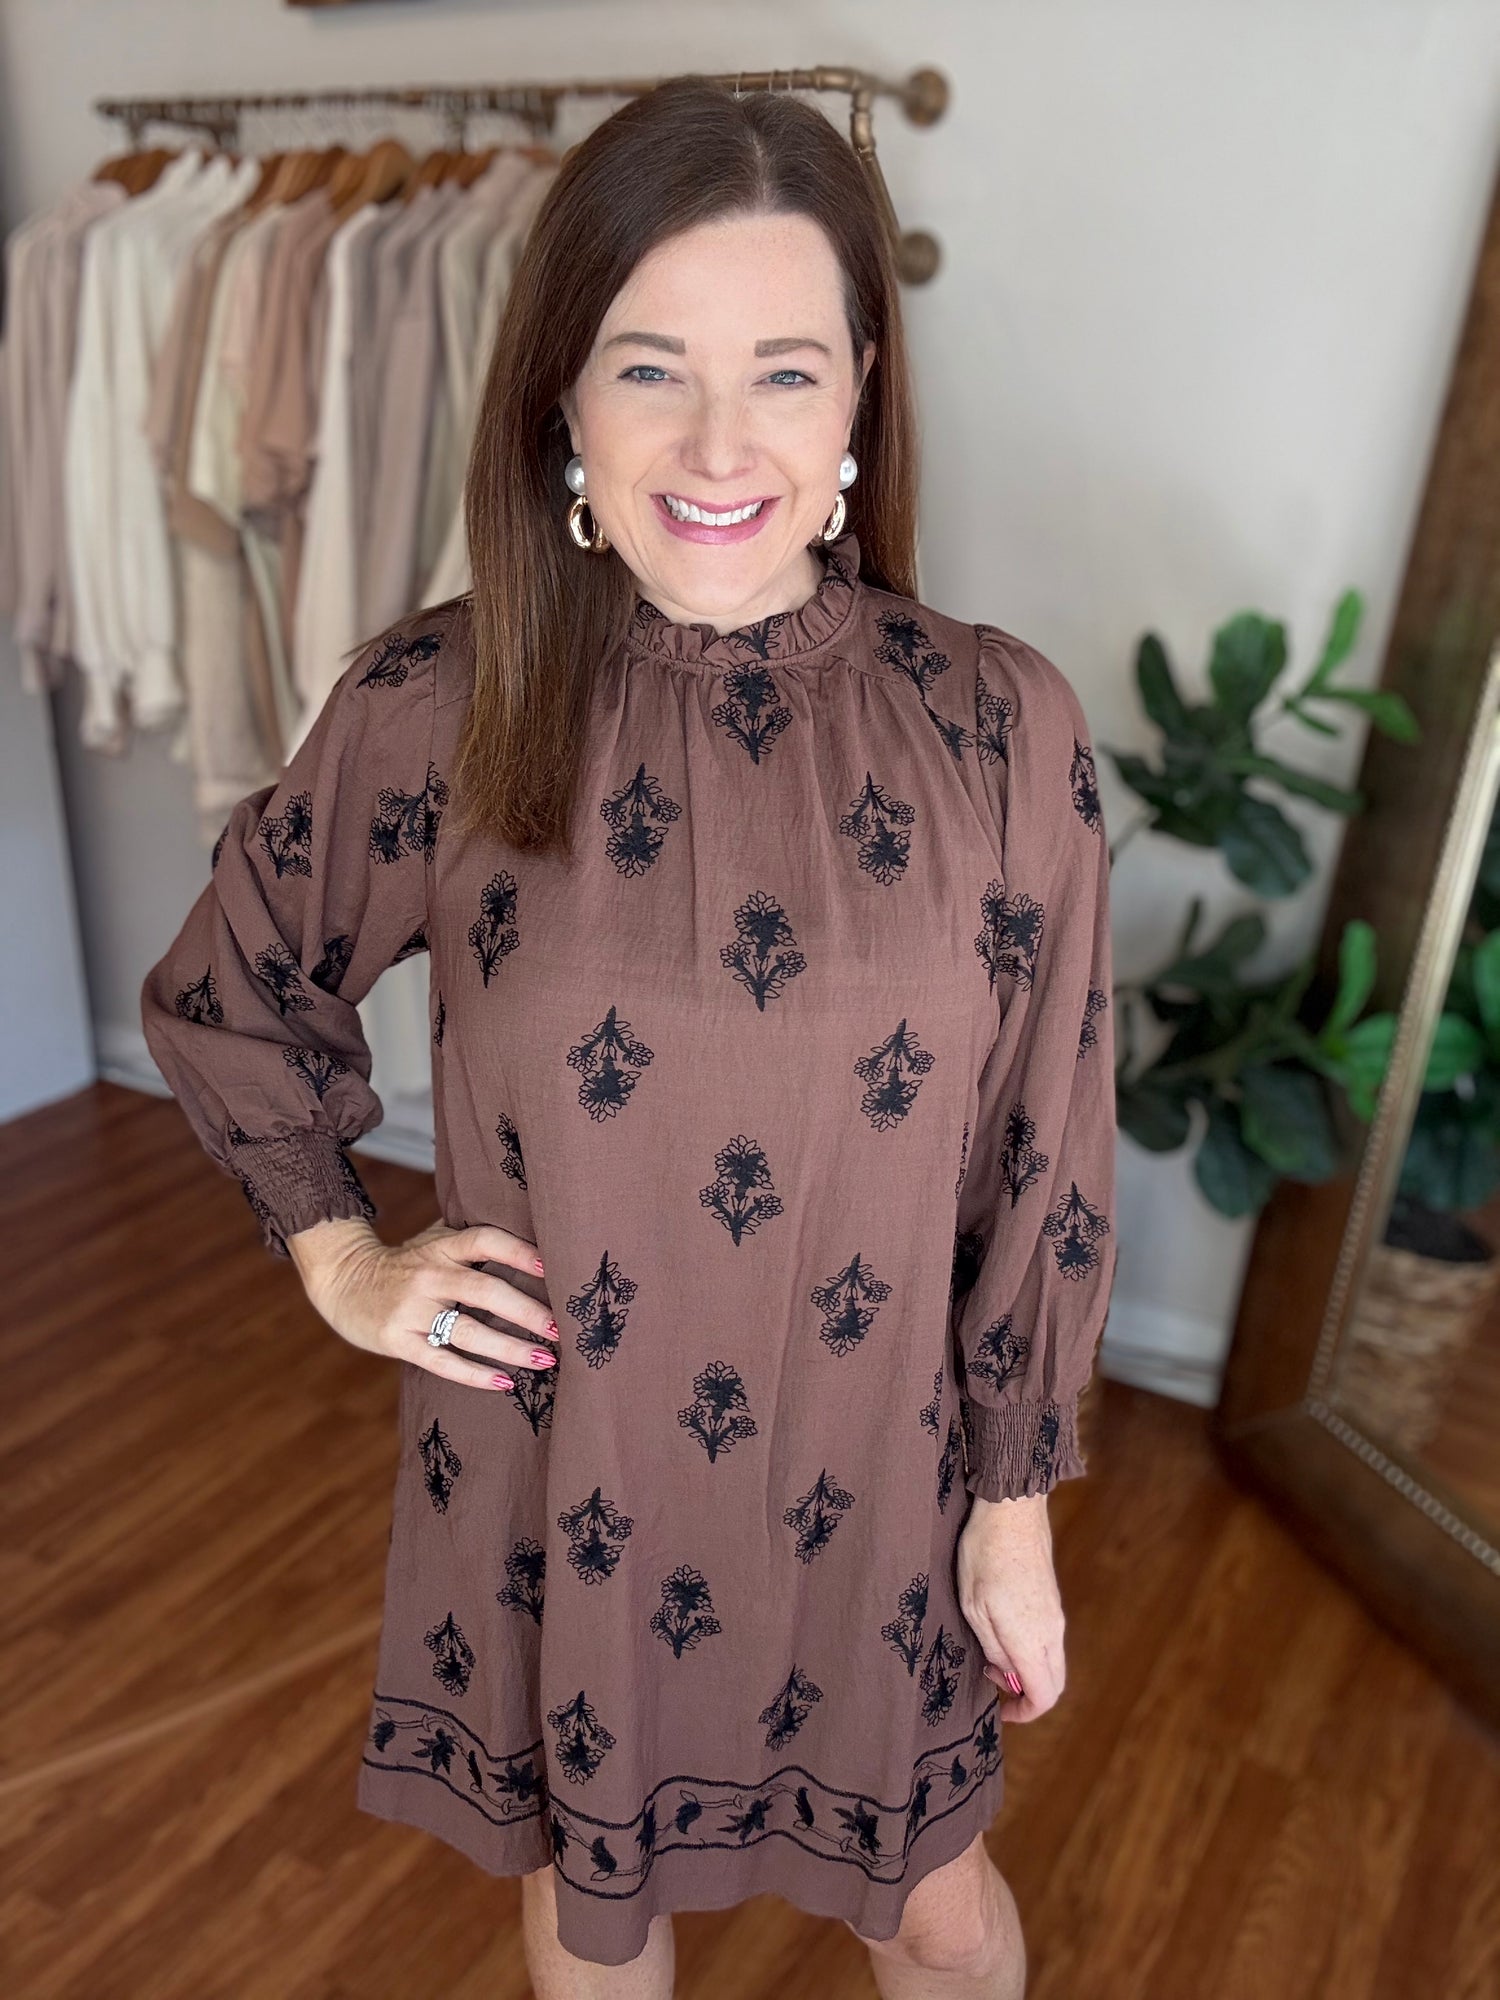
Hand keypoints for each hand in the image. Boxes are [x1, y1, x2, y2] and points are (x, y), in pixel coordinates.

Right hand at [285, 1216, 557, 1389]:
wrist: (343, 1280)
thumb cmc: (405, 1262)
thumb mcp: (434, 1240)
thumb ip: (472, 1239)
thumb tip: (532, 1232)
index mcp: (442, 1246)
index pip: (486, 1241)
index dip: (520, 1252)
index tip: (553, 1268)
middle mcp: (429, 1274)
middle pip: (485, 1290)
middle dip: (527, 1312)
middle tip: (560, 1329)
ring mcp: (412, 1309)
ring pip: (468, 1331)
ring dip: (510, 1348)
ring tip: (544, 1360)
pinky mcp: (397, 1340)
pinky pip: (442, 1361)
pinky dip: (475, 1374)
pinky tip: (504, 1383)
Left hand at [956, 1491, 1065, 1723]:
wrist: (1011, 1509)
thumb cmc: (984, 1555)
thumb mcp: (974, 1607)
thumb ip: (993, 1648)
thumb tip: (1006, 1675)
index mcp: (1031, 1639)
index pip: (1044, 1695)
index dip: (1025, 1713)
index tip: (1002, 1711)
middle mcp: (1051, 1631)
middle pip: (1054, 1683)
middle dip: (1028, 1694)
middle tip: (994, 1682)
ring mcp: (1055, 1614)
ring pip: (1052, 1660)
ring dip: (1028, 1670)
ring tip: (991, 1653)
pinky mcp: (1052, 1598)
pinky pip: (1049, 1639)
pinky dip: (1032, 1650)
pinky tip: (1002, 1630)